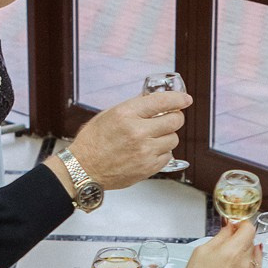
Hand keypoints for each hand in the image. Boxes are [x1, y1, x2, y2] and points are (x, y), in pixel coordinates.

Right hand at [59, 90, 188, 189]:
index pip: (163, 101)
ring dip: (167, 136)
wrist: (83, 169)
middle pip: (175, 120)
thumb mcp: (109, 114)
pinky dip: (162, 152)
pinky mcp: (148, 167)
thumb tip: (154, 101)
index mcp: (126, 114)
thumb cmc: (92, 142)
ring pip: (174, 139)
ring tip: (153, 138)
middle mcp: (137, 132)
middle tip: (169, 118)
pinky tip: (149, 151)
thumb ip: (133, 107)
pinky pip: (168, 155)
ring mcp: (144, 151)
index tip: (185, 100)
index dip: (178, 99)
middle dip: (175, 117)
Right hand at [175, 221, 260, 267]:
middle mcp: (246, 262)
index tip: (234, 227)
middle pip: (250, 241)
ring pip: (253, 255)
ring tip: (228, 260)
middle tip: (226, 244)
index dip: (241, 225)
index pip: (249, 228)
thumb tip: (230, 226)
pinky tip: (236, 267)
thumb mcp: (202, 250)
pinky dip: (248, 264)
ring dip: (244, 252)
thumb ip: (221, 236)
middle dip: (240, 239)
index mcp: (233, 250)